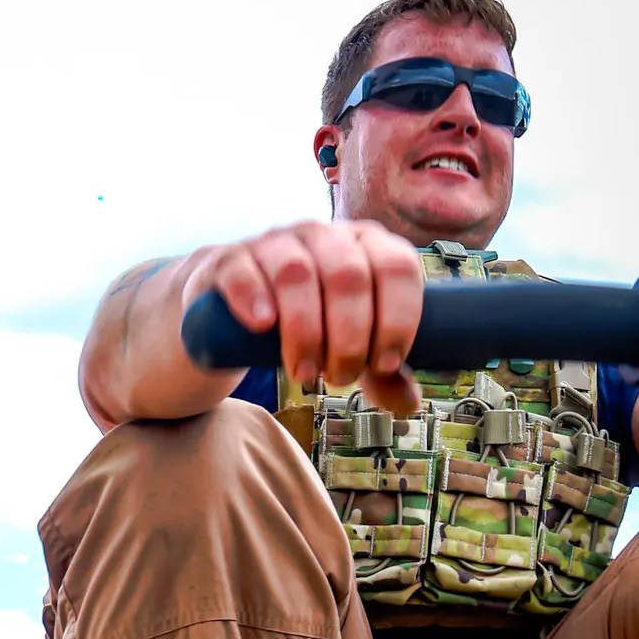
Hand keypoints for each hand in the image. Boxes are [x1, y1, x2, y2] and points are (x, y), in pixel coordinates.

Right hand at [182, 219, 423, 414]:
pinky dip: (254, 297)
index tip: (386, 363)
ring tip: (304, 373)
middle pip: (349, 275)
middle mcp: (323, 235)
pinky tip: (263, 327)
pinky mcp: (229, 260)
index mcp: (365, 246)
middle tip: (339, 377)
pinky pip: (242, 269)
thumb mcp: (347, 343)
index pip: (397, 267)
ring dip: (306, 331)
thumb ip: (379, 370)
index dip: (398, 318)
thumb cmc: (304, 321)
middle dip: (350, 337)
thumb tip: (408, 402)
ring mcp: (275, 243)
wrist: (232, 312)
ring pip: (297, 272)